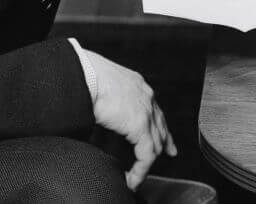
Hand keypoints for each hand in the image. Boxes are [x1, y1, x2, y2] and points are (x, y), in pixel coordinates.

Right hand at [86, 50, 175, 189]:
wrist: (87, 75)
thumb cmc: (87, 77)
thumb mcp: (105, 86)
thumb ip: (111, 100)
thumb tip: (104, 112)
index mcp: (137, 86)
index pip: (155, 110)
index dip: (161, 126)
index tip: (166, 138)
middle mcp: (146, 97)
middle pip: (161, 126)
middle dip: (165, 142)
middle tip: (168, 153)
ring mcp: (146, 110)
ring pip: (155, 143)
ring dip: (147, 162)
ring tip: (137, 175)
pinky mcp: (141, 126)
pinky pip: (146, 155)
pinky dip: (140, 170)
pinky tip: (133, 179)